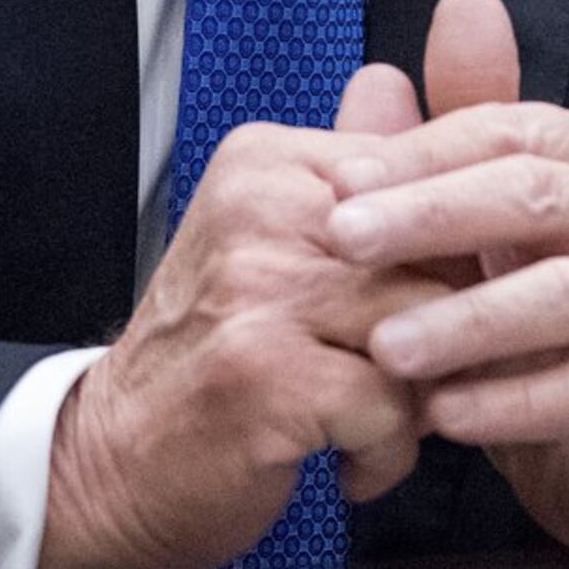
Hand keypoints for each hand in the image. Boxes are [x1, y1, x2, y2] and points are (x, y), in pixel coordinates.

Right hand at [36, 86, 448, 568]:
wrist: (106, 463)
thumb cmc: (215, 358)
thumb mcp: (280, 248)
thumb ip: (366, 187)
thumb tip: (447, 105)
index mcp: (270, 164)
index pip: (435, 171)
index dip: (462, 255)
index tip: (431, 306)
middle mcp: (261, 210)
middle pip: (443, 251)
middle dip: (451, 331)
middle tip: (408, 376)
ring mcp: (258, 290)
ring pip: (430, 325)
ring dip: (419, 396)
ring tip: (374, 420)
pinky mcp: (264, 374)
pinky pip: (394, 403)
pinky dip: (387, 450)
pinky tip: (348, 462)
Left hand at [323, 0, 568, 568]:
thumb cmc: (534, 326)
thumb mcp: (479, 240)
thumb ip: (435, 157)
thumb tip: (379, 69)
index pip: (514, 131)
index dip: (423, 153)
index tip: (336, 185)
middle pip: (541, 195)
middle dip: (433, 215)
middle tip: (341, 243)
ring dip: (468, 321)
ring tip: (384, 349)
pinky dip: (515, 401)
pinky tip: (443, 415)